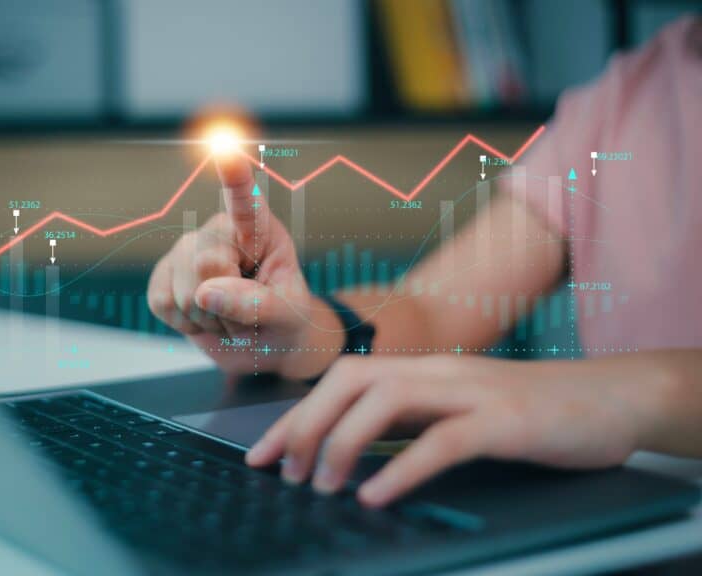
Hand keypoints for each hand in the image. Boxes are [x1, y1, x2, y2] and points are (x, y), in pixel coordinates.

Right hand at [147, 153, 342, 377]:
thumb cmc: (283, 319)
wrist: (261, 345)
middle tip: (246, 314)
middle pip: (204, 264)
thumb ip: (253, 303)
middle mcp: (218, 231)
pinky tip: (202, 319)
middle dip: (225, 305)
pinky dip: (185, 323)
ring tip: (227, 318)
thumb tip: (204, 292)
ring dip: (208, 319)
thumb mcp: (285, 315)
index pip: (245, 204)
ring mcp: (185, 251)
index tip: (226, 150)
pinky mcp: (163, 276)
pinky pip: (162, 302)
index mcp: (258, 230)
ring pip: (182, 290)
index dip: (234, 179)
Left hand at [246, 354, 644, 506]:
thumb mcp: (456, 409)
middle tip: (283, 473)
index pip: (340, 381)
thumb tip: (350, 451)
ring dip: (343, 443)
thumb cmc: (527, 410)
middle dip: (305, 425)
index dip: (295, 416)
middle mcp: (438, 372)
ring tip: (321, 486)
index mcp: (421, 370)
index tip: (261, 454)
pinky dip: (402, 467)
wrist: (610, 399)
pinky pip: (443, 440)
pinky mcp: (504, 422)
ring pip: (387, 400)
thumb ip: (408, 420)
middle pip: (350, 381)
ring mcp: (471, 392)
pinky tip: (376, 496)